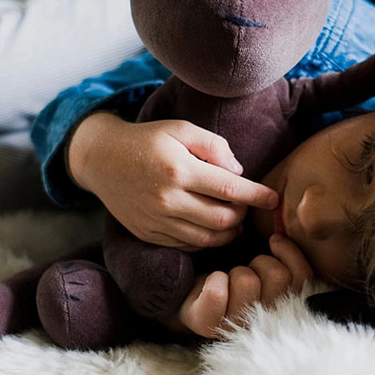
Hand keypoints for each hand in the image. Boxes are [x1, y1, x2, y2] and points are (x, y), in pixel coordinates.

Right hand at [68, 112, 278, 249]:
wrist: (101, 160)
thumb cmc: (147, 140)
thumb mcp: (181, 129)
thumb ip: (214, 146)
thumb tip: (239, 173)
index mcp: (178, 170)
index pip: (230, 189)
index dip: (257, 196)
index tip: (273, 198)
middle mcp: (167, 199)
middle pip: (222, 219)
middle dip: (243, 214)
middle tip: (246, 204)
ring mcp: (156, 221)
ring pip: (207, 238)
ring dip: (228, 231)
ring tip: (234, 218)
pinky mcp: (148, 234)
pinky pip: (187, 246)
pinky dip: (206, 240)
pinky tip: (210, 226)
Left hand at [170, 234, 314, 337]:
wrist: (193, 294)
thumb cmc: (235, 277)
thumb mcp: (264, 267)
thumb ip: (284, 257)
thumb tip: (284, 230)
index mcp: (283, 308)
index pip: (303, 279)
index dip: (291, 254)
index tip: (275, 240)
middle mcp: (264, 322)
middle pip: (278, 277)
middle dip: (261, 262)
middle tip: (250, 266)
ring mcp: (235, 326)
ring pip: (248, 282)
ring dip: (237, 271)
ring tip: (230, 276)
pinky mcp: (207, 324)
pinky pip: (217, 293)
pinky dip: (214, 279)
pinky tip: (214, 281)